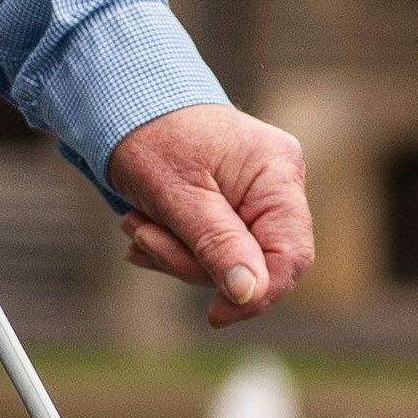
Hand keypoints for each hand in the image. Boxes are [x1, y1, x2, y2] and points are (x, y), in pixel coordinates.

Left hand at [106, 104, 314, 327]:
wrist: (125, 102)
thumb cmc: (149, 134)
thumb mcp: (177, 194)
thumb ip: (216, 243)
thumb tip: (249, 292)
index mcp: (277, 171)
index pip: (291, 255)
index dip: (257, 294)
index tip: (215, 315)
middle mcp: (278, 182)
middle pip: (257, 263)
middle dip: (193, 262)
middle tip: (142, 237)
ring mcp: (258, 195)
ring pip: (230, 262)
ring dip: (175, 253)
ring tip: (137, 223)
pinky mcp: (235, 206)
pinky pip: (216, 249)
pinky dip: (177, 247)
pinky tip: (145, 227)